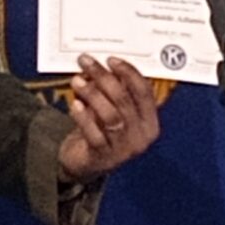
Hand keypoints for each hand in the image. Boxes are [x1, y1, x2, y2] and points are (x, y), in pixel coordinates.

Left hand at [57, 54, 160, 179]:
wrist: (85, 165)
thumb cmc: (101, 131)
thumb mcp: (112, 111)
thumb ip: (113, 91)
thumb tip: (103, 65)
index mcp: (149, 123)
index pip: (144, 92)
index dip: (129, 73)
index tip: (111, 59)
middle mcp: (141, 137)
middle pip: (125, 100)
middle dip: (104, 77)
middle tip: (86, 62)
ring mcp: (123, 149)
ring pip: (110, 115)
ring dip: (92, 94)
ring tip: (77, 81)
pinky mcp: (103, 157)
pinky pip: (94, 134)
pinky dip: (83, 117)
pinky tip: (74, 104)